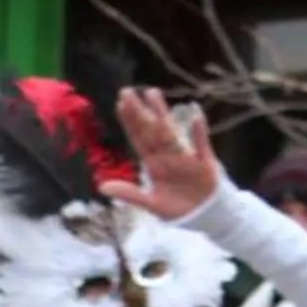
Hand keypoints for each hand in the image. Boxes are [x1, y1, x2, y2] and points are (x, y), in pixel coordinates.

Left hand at [99, 87, 221, 220]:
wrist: (205, 215)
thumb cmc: (177, 208)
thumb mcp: (151, 204)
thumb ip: (130, 194)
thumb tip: (102, 187)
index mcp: (154, 165)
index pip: (139, 139)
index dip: (130, 122)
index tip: (120, 104)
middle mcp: (167, 156)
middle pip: (151, 131)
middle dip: (139, 112)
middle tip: (127, 91)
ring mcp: (185, 157)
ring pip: (172, 133)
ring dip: (163, 114)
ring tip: (153, 94)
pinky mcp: (205, 163)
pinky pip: (202, 146)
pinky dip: (199, 133)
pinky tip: (196, 116)